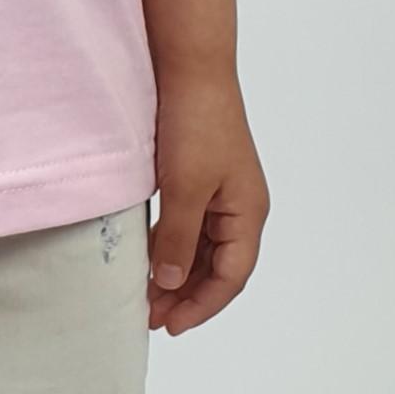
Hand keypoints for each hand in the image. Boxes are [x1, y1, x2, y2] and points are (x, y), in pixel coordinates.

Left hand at [146, 68, 269, 336]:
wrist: (190, 68)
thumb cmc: (197, 123)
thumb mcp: (185, 190)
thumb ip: (179, 241)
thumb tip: (170, 285)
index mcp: (248, 213)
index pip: (231, 276)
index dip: (202, 306)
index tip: (170, 325)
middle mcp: (241, 207)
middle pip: (219, 267)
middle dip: (188, 296)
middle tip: (151, 317)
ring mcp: (221, 193)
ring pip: (203, 250)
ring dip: (178, 275)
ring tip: (147, 296)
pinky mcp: (201, 180)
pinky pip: (190, 227)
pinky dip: (172, 248)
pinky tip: (149, 260)